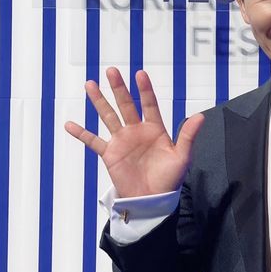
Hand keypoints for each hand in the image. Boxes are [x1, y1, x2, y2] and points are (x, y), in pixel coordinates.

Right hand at [65, 67, 203, 196]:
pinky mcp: (110, 154)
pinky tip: (69, 124)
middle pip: (126, 104)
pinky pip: (93, 141)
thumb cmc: (169, 179)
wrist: (152, 200)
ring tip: (90, 84)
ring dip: (99, 101)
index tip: (140, 74)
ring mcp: (122, 141)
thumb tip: (201, 115)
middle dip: (119, 88)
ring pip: (108, 116)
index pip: (150, 104)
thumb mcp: (182, 157)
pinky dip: (81, 133)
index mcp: (155, 129)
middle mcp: (137, 131)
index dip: (145, 90)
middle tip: (112, 71)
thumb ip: (188, 135)